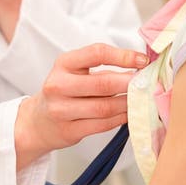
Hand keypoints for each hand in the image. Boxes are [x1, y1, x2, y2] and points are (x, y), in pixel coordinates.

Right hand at [15, 43, 148, 168]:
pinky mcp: (68, 131)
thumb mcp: (75, 72)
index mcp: (63, 64)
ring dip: (128, 103)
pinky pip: (102, 125)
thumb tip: (140, 68)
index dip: (123, 56)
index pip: (97, 53)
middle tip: (147, 83)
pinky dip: (120, 118)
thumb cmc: (65, 92)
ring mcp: (61, 110)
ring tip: (141, 99)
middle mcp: (58, 85)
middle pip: (103, 83)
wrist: (38, 122)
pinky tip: (129, 113)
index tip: (142, 60)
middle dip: (130, 83)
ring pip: (105, 107)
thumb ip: (104, 68)